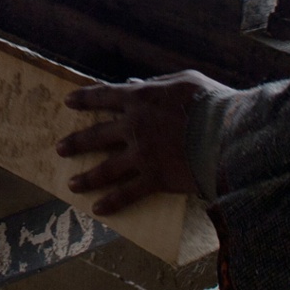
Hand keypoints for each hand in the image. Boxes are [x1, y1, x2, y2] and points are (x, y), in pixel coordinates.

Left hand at [56, 71, 224, 216]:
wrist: (230, 134)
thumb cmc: (212, 102)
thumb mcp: (185, 80)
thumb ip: (157, 82)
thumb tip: (134, 81)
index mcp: (141, 98)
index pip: (105, 96)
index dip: (85, 98)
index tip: (68, 102)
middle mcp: (135, 126)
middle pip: (97, 134)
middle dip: (77, 142)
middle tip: (59, 148)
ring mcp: (142, 154)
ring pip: (106, 168)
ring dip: (87, 177)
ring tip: (71, 184)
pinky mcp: (155, 178)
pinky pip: (128, 193)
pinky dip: (112, 202)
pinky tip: (97, 209)